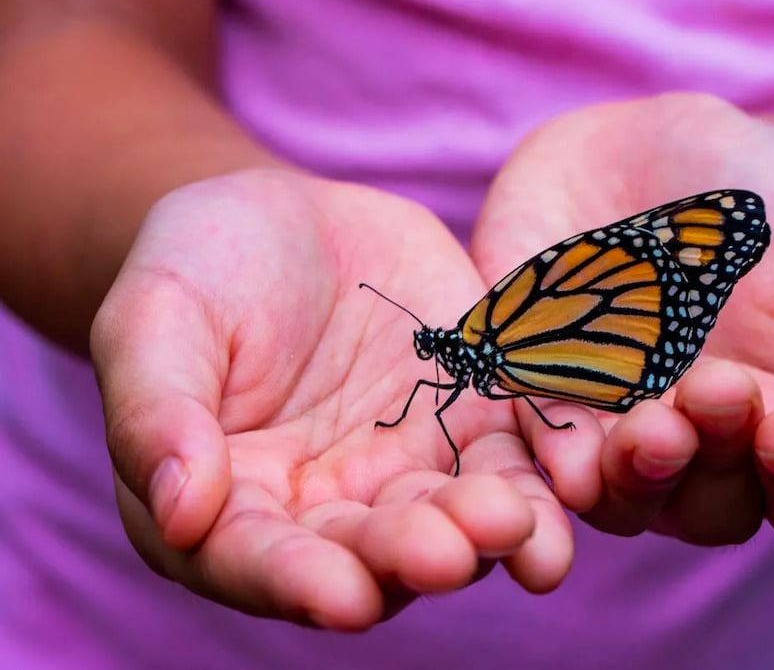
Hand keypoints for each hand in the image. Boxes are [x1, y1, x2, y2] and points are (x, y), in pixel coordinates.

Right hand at [90, 169, 571, 628]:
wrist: (287, 220)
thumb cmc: (198, 270)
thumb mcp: (154, 321)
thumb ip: (159, 413)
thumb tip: (179, 512)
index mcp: (234, 506)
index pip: (260, 561)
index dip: (297, 582)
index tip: (340, 596)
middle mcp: (329, 508)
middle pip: (372, 554)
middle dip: (411, 557)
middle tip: (448, 553)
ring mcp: (409, 467)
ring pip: (454, 519)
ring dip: (490, 534)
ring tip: (518, 527)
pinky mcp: (474, 420)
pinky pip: (515, 456)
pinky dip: (545, 476)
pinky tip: (575, 482)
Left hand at [473, 94, 773, 545]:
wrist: (656, 147)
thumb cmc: (772, 212)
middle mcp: (697, 450)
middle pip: (710, 511)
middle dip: (715, 466)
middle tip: (716, 390)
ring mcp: (613, 429)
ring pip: (620, 498)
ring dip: (635, 478)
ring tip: (650, 429)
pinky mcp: (536, 393)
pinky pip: (537, 443)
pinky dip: (552, 454)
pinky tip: (567, 453)